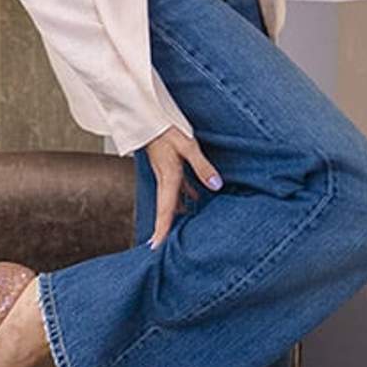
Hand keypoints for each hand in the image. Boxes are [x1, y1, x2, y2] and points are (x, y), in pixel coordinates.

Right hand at [144, 127, 221, 250]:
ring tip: (181, 231)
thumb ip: (202, 167)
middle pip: (165, 211)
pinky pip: (176, 189)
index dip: (162, 230)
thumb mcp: (189, 146)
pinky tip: (195, 199)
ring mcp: (165, 175)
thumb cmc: (167, 129)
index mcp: (168, 178)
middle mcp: (164, 180)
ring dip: (175, 216)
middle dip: (164, 230)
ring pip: (170, 202)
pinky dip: (183, 198)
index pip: (165, 210)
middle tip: (162, 249)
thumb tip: (216, 185)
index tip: (156, 248)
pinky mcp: (168, 168)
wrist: (150, 118)